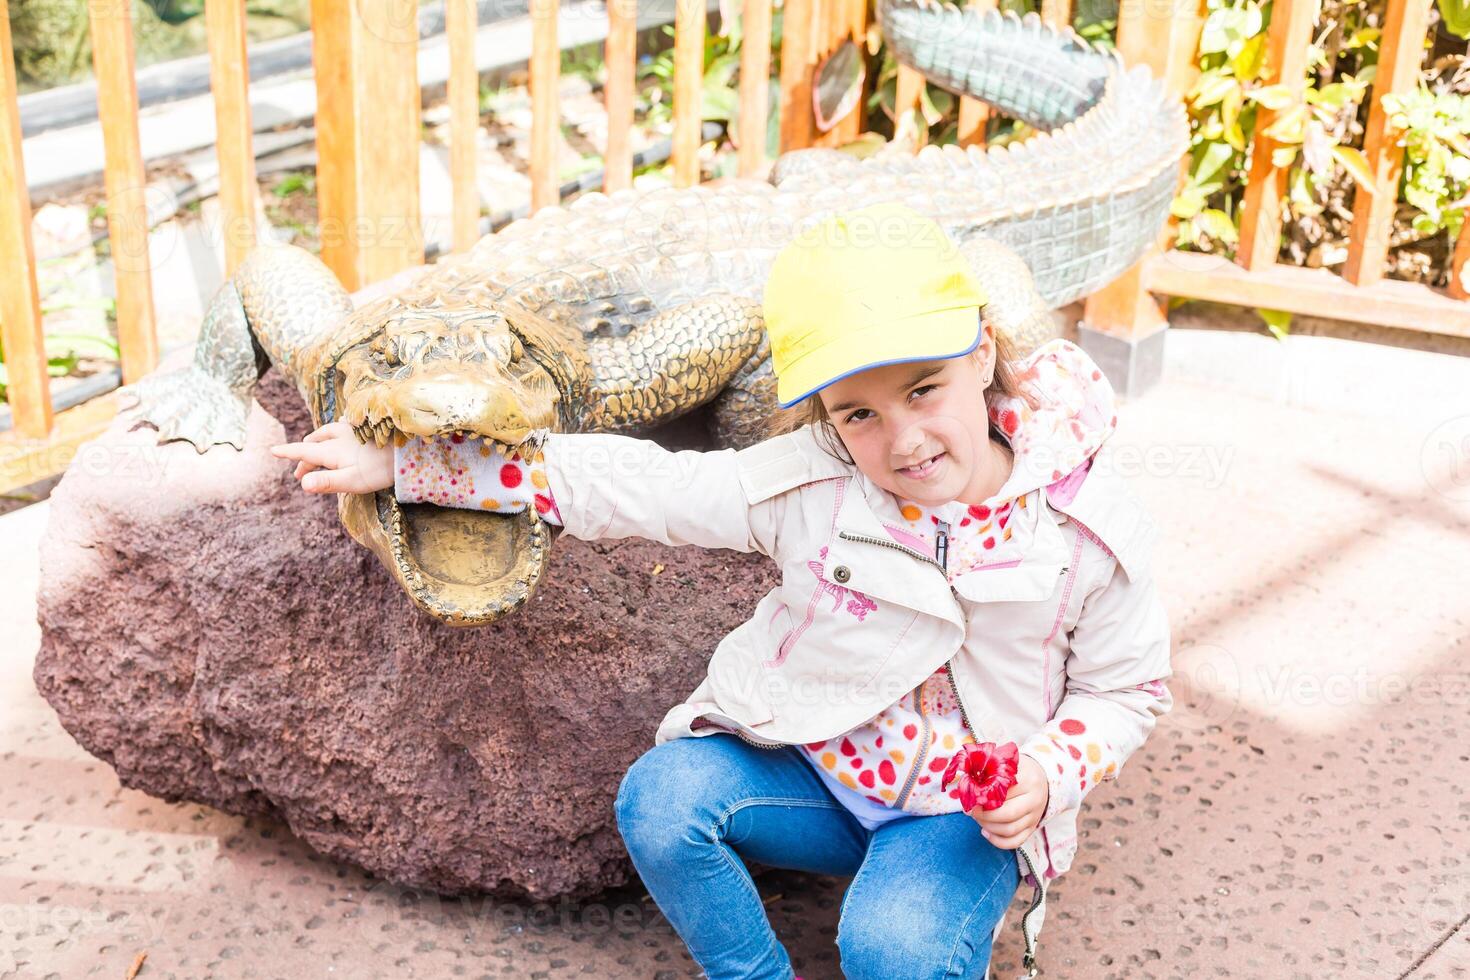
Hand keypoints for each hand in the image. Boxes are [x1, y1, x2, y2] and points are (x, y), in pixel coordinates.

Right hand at [269, 421, 394, 494]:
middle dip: (304, 457)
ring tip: (312, 446)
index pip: (304, 451)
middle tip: (299, 473)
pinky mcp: (367, 429)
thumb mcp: (352, 480)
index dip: (288, 452)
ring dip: (317, 442)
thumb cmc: (380, 469)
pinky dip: (335, 433)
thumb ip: (327, 482)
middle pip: (315, 445)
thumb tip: (302, 484)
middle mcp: (339, 437)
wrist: (408, 450)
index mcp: (332, 450)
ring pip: (328, 433)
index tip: (272, 451)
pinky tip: (342, 431)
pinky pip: (344, 428)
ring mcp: (354, 431)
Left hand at [970, 755, 1048, 848]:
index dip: (983, 797)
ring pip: (1010, 830)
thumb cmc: (1017, 769)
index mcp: (1028, 779)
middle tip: (970, 811)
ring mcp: (1035, 816)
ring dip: (988, 827)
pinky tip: (985, 832)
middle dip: (984, 815)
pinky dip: (998, 841)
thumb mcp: (1007, 762)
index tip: (970, 798)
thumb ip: (990, 768)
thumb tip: (967, 782)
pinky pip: (1015, 841)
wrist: (1041, 777)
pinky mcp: (1033, 827)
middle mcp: (1035, 799)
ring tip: (977, 818)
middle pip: (1007, 814)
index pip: (1004, 793)